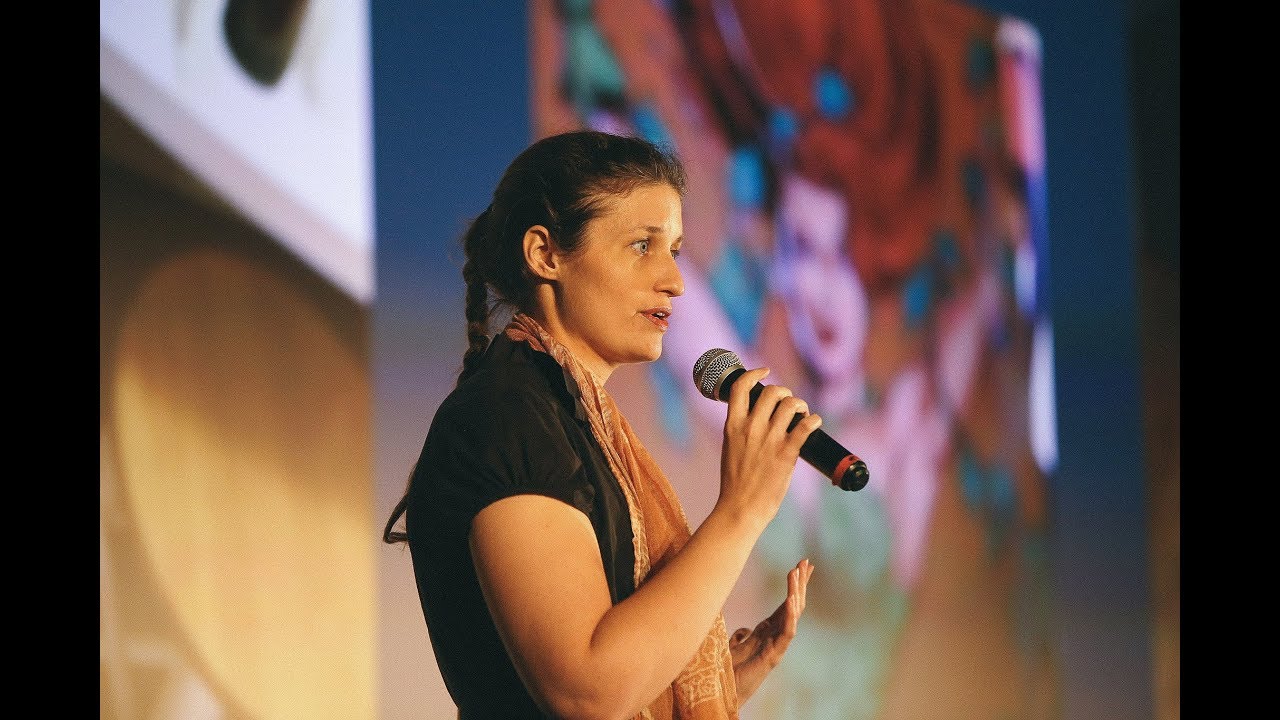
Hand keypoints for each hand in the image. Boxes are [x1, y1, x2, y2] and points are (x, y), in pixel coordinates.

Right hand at [716, 368, 821, 529]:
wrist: (740, 508)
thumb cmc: (735, 483)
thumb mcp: (731, 449)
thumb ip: (740, 432)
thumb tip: (754, 420)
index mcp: (733, 426)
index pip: (741, 387)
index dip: (754, 373)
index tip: (764, 371)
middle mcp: (751, 428)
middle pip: (772, 392)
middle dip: (784, 392)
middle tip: (789, 402)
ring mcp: (769, 440)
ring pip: (790, 404)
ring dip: (800, 404)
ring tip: (802, 413)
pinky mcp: (786, 453)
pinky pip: (806, 426)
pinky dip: (814, 419)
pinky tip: (815, 421)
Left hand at [730, 559, 814, 703]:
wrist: (728, 692)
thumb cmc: (731, 671)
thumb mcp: (733, 646)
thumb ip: (740, 637)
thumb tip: (743, 629)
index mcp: (769, 631)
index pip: (786, 603)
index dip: (794, 585)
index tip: (801, 566)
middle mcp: (777, 636)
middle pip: (793, 604)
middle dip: (800, 583)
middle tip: (805, 562)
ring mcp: (778, 645)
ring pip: (792, 615)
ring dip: (795, 592)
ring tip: (795, 572)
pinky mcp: (774, 655)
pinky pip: (786, 633)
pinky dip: (789, 616)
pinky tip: (790, 600)